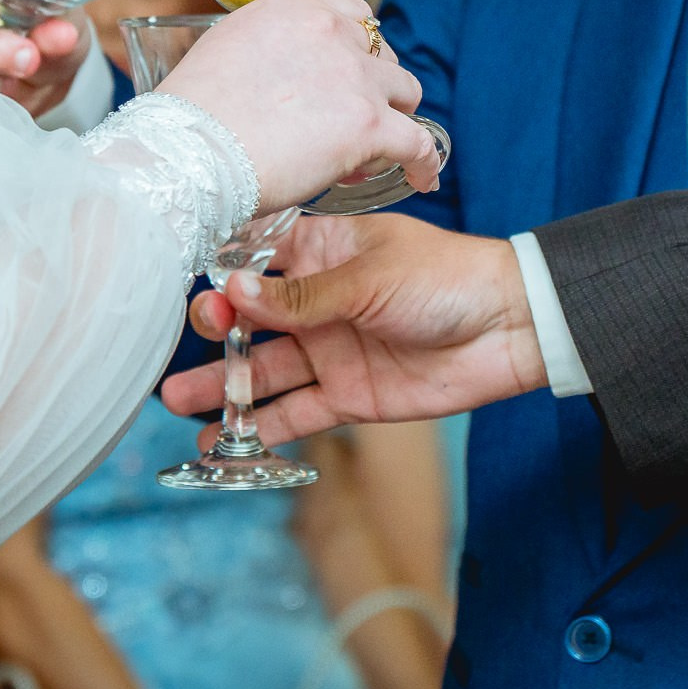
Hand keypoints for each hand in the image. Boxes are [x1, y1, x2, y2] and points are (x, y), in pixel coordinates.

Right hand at [156, 0, 441, 212]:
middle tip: (351, 120)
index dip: (353, 48)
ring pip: (406, 91)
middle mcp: (329, 29)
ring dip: (395, 116)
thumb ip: (262, 50)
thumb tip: (278, 80)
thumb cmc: (189, 118)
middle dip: (373, 84)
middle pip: (381, 51)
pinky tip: (422, 179)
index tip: (346, 75)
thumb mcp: (222, 52)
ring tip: (379, 150)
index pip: (348, 14)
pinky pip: (419, 142)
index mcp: (291, 9)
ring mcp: (353, 76)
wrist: (187, 154)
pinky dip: (424, 163)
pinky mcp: (369, 123)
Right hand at [162, 215, 545, 446]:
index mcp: (323, 250)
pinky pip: (296, 412)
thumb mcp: (369, 277)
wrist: (511, 327)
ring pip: (264, 369)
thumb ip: (301, 295)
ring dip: (223, 385)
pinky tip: (222, 438)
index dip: (222, 271)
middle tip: (193, 341)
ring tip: (176, 399)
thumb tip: (233, 290)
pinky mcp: (348, 395)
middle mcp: (317, 301)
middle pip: (251, 318)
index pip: (256, 258)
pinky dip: (262, 425)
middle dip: (215, 331)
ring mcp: (330, 349)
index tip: (191, 284)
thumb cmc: (448, 277)